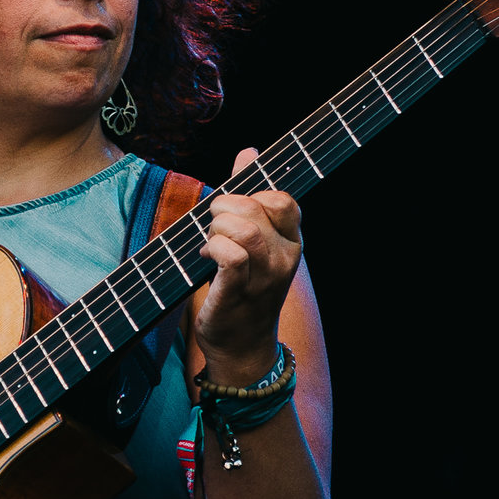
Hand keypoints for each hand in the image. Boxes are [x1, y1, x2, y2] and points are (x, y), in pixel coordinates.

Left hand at [195, 146, 302, 387]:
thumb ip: (250, 194)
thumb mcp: (253, 241)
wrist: (242, 347)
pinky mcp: (241, 292)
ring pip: (244, 229)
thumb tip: (248, 151)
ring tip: (210, 241)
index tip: (234, 210)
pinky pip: (230, 255)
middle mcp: (285, 257)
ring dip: (216, 228)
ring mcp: (266, 277)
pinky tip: (206, 257)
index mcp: (292, 241)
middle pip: (256, 207)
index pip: (283, 199)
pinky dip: (212, 248)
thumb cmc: (244, 288)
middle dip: (223, 207)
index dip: (251, 194)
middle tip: (212, 225)